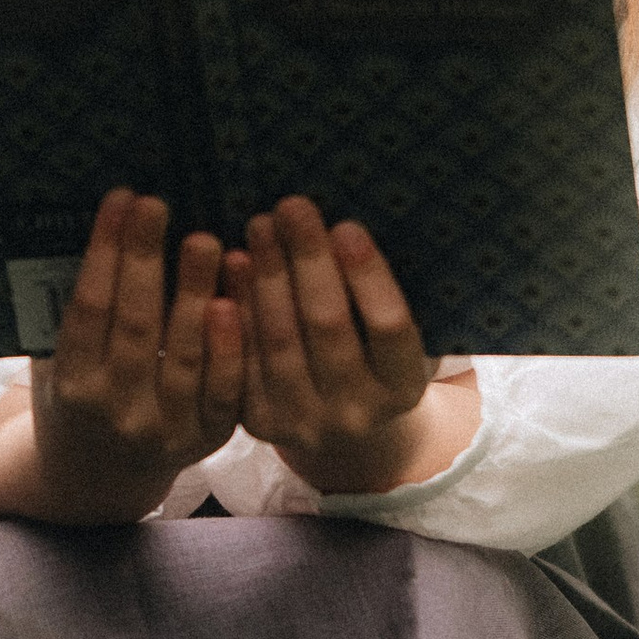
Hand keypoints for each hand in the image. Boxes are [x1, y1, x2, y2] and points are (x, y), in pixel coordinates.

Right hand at [0, 189, 241, 524]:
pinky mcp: (207, 438)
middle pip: (135, 327)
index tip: (120, 201)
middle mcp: (116, 413)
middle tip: (158, 205)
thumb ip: (69, 311)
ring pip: (183, 355)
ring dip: (195, 293)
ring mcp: (165, 430)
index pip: (88, 310)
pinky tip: (230, 301)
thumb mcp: (55, 360)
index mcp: (71, 388)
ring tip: (205, 240)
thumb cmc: (76, 397)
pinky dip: (229, 346)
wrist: (96, 477)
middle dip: (145, 260)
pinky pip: (225, 389)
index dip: (104, 253)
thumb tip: (102, 228)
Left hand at [228, 198, 477, 496]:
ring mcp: (306, 423)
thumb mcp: (388, 337)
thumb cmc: (370, 358)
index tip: (346, 225)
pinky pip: (243, 356)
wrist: (340, 432)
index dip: (368, 276)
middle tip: (293, 206)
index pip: (389, 327)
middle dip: (308, 261)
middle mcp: (357, 413)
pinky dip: (238, 306)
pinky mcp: (261, 422)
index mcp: (404, 389)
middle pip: (329, 327)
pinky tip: (234, 263)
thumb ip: (373, 293)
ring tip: (262, 225)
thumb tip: (337, 225)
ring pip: (280, 340)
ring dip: (268, 275)